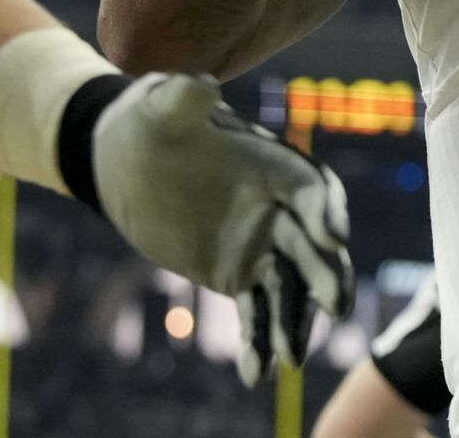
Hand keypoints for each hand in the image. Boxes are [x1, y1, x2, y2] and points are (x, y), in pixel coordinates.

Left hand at [90, 74, 352, 386]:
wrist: (122, 159)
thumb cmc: (147, 122)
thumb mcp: (160, 105)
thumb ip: (182, 99)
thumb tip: (196, 85)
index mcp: (274, 165)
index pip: (312, 191)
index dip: (326, 212)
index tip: (333, 238)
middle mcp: (278, 208)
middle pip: (313, 246)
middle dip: (326, 275)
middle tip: (336, 306)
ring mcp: (261, 243)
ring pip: (290, 287)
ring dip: (295, 322)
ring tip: (289, 360)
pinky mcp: (236, 272)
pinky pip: (256, 309)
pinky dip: (258, 338)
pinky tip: (255, 373)